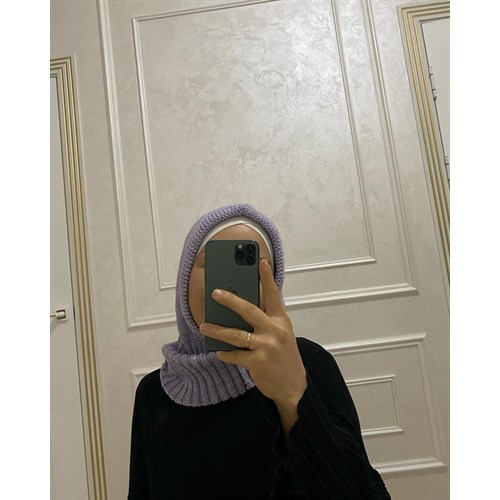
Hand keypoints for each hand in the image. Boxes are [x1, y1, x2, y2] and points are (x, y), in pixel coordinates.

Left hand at [199, 259, 306, 407]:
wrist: (294, 386)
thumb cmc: (284, 357)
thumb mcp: (281, 335)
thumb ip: (265, 322)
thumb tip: (238, 312)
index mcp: (281, 320)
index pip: (273, 295)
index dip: (267, 277)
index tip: (261, 261)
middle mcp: (275, 330)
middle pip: (249, 310)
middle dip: (230, 300)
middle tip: (215, 292)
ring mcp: (267, 346)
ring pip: (236, 334)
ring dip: (217, 330)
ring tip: (203, 326)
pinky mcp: (258, 362)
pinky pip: (235, 355)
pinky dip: (225, 353)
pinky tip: (218, 351)